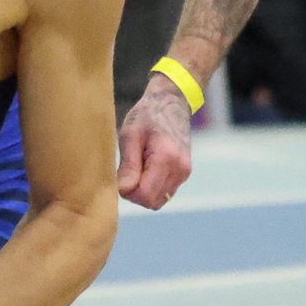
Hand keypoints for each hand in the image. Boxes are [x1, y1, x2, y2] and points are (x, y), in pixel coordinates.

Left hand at [116, 72, 195, 209]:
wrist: (171, 103)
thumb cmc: (147, 116)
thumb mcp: (130, 136)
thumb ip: (128, 165)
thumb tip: (123, 190)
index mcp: (167, 158)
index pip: (145, 195)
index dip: (128, 191)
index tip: (121, 176)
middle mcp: (180, 169)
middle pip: (152, 202)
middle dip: (135, 194)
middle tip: (127, 172)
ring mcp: (184, 173)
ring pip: (158, 200)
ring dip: (144, 191)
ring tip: (138, 167)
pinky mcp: (184, 173)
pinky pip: (164, 192)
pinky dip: (152, 187)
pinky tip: (146, 168)